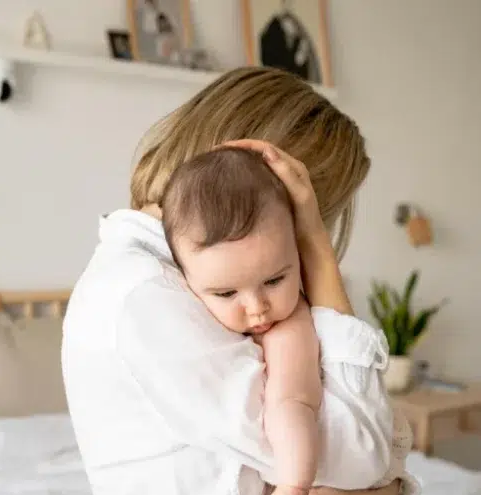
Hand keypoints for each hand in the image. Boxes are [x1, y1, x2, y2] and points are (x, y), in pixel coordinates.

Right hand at [219, 140, 325, 242]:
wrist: (309, 242)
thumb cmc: (306, 219)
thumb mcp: (299, 195)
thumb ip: (286, 173)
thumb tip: (267, 151)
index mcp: (293, 166)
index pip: (264, 147)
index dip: (244, 144)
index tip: (223, 147)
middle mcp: (286, 170)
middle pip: (259, 153)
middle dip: (239, 150)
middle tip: (216, 153)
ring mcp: (279, 181)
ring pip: (257, 164)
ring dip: (240, 161)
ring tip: (220, 162)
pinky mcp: (274, 192)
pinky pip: (256, 177)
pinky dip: (243, 174)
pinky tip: (232, 180)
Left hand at [219, 140, 352, 313]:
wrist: (321, 308)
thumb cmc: (292, 292)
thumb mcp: (263, 263)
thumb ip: (248, 251)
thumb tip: (215, 244)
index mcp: (285, 220)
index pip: (269, 184)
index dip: (249, 166)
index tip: (221, 157)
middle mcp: (298, 214)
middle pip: (281, 173)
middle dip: (257, 153)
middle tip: (230, 144)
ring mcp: (308, 218)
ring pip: (294, 175)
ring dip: (271, 156)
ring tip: (248, 144)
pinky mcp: (313, 225)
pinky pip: (301, 192)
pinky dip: (285, 172)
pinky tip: (269, 157)